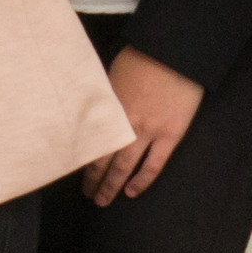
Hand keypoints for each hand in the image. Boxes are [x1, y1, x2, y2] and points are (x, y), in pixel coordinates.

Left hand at [83, 46, 205, 201]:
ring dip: (111, 185)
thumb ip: (103, 100)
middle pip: (102, 158)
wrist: (176, 51)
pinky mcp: (170, 134)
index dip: (81, 160)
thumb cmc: (142, 56)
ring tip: (102, 200)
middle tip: (87, 194)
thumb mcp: (111, 76)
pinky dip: (142, 180)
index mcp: (107, 109)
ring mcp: (147, 131)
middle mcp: (123, 124)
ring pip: (124, 166)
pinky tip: (131, 192)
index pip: (89, 142)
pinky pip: (154, 164)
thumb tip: (94, 115)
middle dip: (93, 179)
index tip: (76, 171)